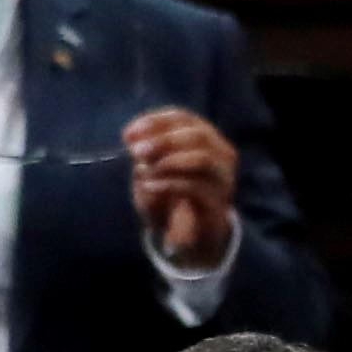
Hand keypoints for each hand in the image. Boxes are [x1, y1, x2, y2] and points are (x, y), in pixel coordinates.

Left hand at [124, 105, 238, 268]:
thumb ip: (144, 151)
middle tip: (136, 152)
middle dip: (162, 141)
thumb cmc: (169, 192)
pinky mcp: (219, 202)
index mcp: (204, 137)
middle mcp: (221, 153)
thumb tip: (131, 137)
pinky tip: (150, 186)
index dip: (154, 122)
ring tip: (144, 169)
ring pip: (203, 158)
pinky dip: (169, 184)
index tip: (128, 135)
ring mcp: (223, 178)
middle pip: (197, 135)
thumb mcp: (151, 168)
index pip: (182, 117)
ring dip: (169, 161)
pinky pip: (197, 187)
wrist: (190, 233)